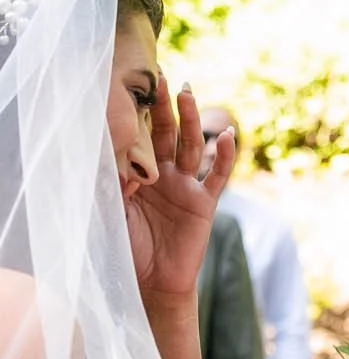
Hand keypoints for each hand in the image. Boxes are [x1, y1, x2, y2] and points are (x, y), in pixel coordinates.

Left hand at [127, 84, 233, 304]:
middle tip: (161, 77)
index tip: (133, 85)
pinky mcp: (204, 202)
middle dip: (163, 106)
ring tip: (188, 94)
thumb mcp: (112, 212)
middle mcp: (164, 175)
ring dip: (190, 119)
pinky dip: (223, 155)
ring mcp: (186, 186)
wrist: (151, 282)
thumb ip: (116, 184)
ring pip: (189, 145)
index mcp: (140, 175)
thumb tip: (123, 160)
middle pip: (165, 133)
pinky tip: (227, 135)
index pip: (138, 138)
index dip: (136, 113)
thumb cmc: (126, 249)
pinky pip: (216, 175)